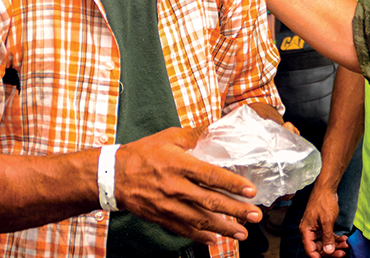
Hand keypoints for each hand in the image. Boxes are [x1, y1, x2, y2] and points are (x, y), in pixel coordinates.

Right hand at [114, 126, 260, 245]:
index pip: (211, 176)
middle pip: (211, 201)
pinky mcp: (161, 217)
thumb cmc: (143, 153)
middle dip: (236, 210)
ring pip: (200, 220)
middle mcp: (176, 187)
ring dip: (224, 228)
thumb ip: (194, 135)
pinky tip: (214, 239)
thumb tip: (217, 130)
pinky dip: (200, 236)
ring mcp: (168, 205)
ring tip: (242, 233)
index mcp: (179, 164)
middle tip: (255, 215)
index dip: (233, 184)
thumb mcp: (169, 137)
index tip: (251, 191)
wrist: (113, 176)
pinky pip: (184, 230)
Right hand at [300, 185, 347, 257]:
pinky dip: (336, 239)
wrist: (327, 188)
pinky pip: (328, 237)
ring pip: (325, 243)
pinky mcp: (322, 226)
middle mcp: (309, 232)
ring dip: (335, 245)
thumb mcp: (327, 221)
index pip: (310, 250)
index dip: (320, 257)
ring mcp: (316, 229)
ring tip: (346, 244)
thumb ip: (327, 237)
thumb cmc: (324, 201)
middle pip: (319, 248)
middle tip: (342, 252)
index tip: (332, 257)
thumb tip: (328, 252)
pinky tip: (344, 239)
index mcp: (306, 231)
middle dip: (331, 251)